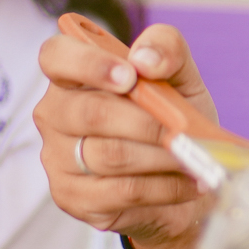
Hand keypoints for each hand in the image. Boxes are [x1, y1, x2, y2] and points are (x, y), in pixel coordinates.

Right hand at [35, 23, 216, 248]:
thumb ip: (167, 49)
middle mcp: (56, 115)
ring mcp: (58, 159)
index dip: (89, 64)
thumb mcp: (181, 75)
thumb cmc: (172, 118)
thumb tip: (145, 59)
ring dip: (163, 156)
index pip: (56, 56)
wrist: (184, 174)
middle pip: (91, 113)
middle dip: (147, 121)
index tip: (130, 76)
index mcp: (72, 75)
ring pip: (111, 155)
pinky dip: (166, 186)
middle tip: (183, 129)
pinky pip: (123, 191)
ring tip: (192, 156)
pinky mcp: (74, 198)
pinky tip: (188, 182)